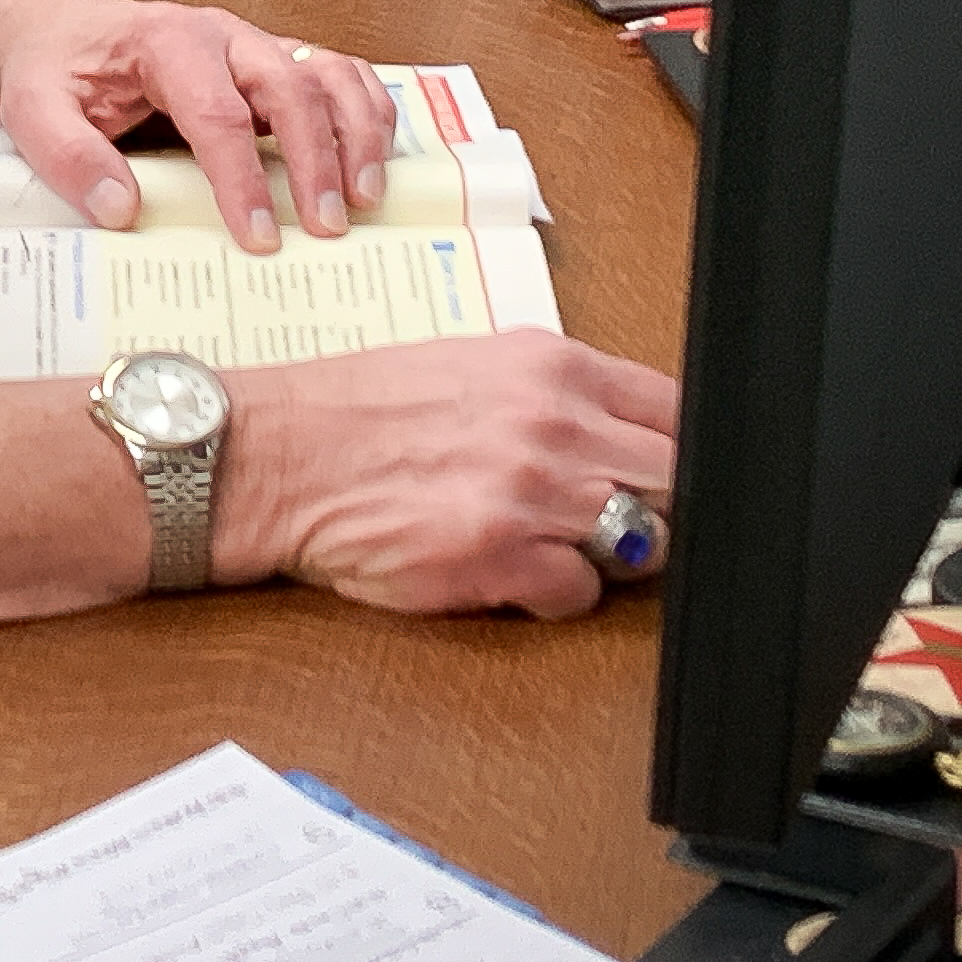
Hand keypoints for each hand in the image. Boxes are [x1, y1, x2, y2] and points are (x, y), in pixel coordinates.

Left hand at [0, 0, 401, 251]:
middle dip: (316, 160)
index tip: (258, 235)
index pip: (217, 113)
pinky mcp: (275, 60)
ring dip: (357, 134)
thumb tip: (121, 209)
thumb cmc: (55, 70)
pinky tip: (372, 160)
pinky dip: (367, 112)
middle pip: (291, 88)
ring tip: (365, 200)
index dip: (242, 178)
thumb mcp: (35, 111)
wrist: (61, 32)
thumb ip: (70, 157)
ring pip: (330, 73)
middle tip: (326, 227)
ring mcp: (256, 44)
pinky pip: (340, 74)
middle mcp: (224, 34)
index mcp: (167, 42)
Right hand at [222, 331, 682, 620]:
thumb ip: (555, 394)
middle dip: (656, 505)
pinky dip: (556, 595)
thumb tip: (624, 433)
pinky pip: (580, 595)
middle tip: (614, 518)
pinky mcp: (501, 556)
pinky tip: (514, 573)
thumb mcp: (473, 367)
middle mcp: (552, 422)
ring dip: (608, 554)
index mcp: (551, 366)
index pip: (677, 408)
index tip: (668, 472)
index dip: (681, 449)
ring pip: (641, 542)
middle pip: (675, 478)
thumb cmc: (359, 414)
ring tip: (552, 544)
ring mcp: (532, 491)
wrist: (280, 457)